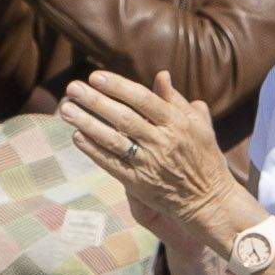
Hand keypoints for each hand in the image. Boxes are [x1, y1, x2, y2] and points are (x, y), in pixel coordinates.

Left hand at [60, 68, 242, 235]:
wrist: (208, 200)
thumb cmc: (203, 156)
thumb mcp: (198, 125)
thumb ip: (176, 100)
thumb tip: (161, 74)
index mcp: (177, 124)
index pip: (144, 100)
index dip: (118, 87)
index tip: (95, 76)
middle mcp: (162, 142)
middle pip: (124, 118)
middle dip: (96, 102)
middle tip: (71, 88)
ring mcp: (149, 164)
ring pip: (114, 140)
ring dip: (88, 124)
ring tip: (66, 110)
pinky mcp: (139, 184)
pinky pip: (112, 164)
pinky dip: (93, 151)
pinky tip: (77, 136)